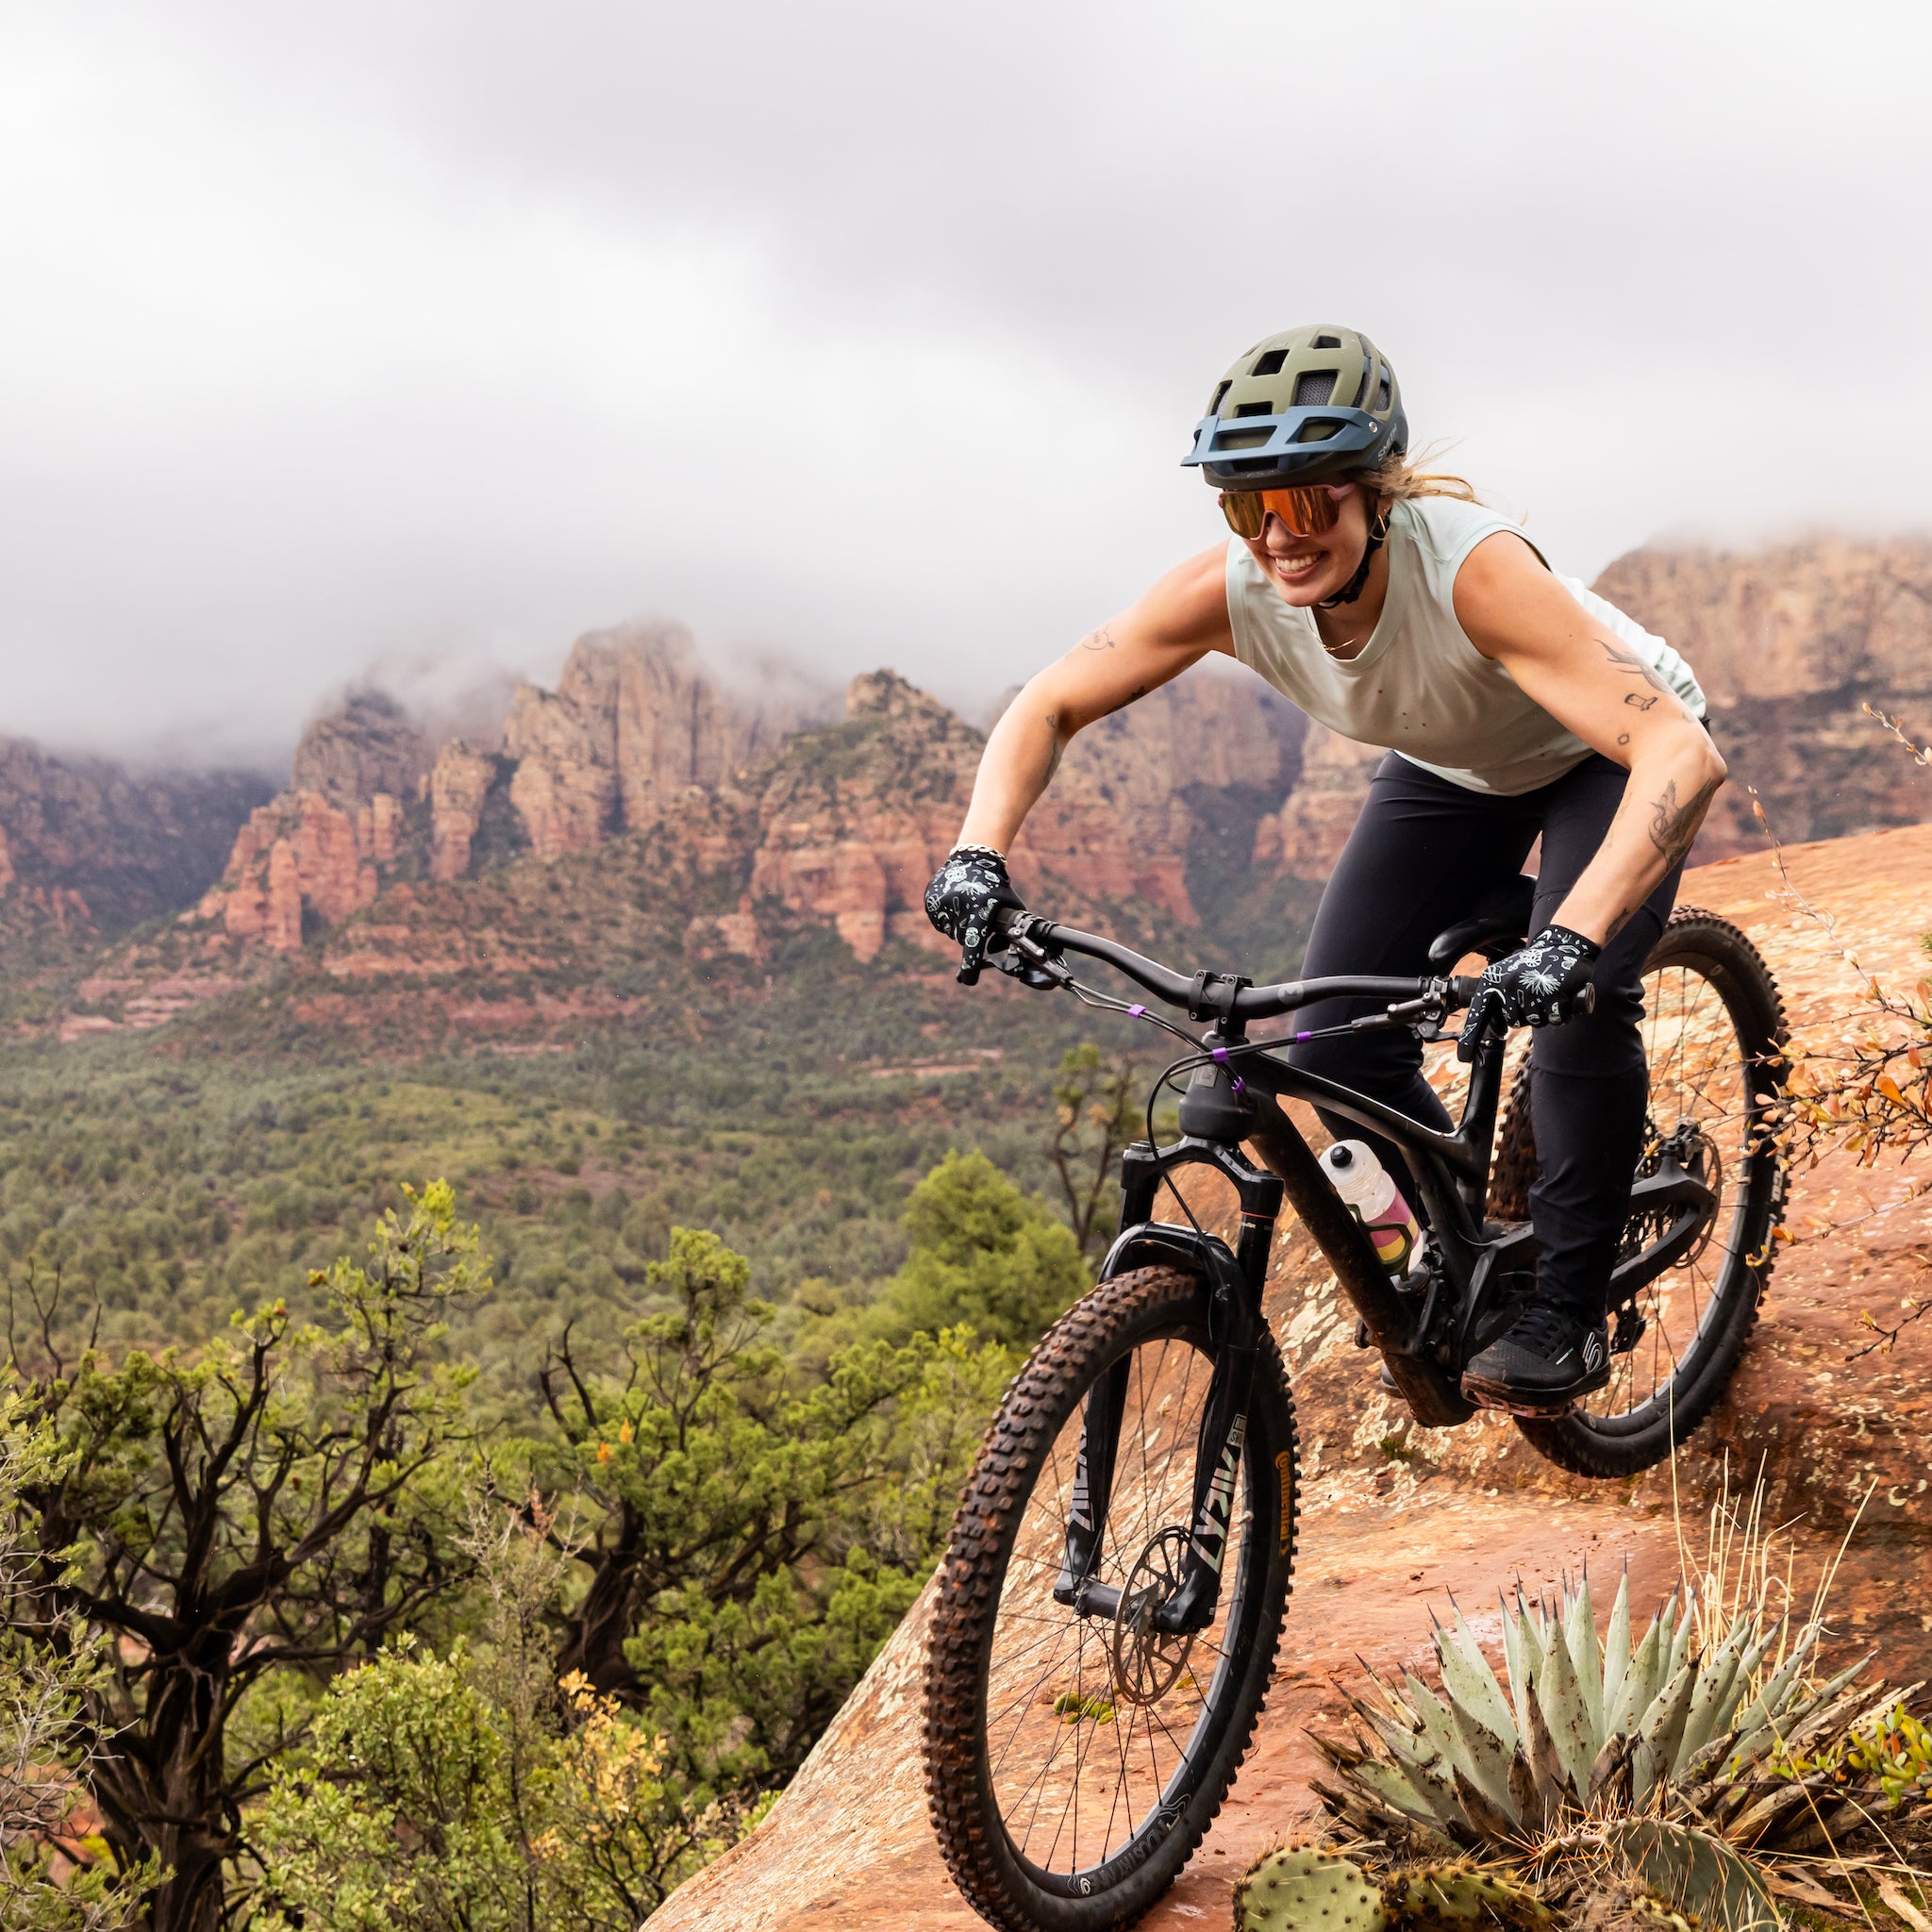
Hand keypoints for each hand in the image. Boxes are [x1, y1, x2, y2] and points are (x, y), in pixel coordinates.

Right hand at [924, 846, 1024, 984]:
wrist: (974, 858)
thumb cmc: (997, 887)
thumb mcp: (1010, 907)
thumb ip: (1012, 930)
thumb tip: (1020, 957)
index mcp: (980, 909)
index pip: (974, 941)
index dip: (971, 963)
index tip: (967, 980)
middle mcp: (958, 906)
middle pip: (961, 939)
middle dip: (969, 934)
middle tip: (976, 916)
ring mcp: (941, 903)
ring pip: (949, 931)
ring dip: (957, 925)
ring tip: (966, 905)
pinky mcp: (930, 900)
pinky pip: (938, 921)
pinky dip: (946, 917)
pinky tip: (955, 902)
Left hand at [1456, 923, 1599, 1061]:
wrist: (1561, 946)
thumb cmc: (1533, 965)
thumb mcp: (1506, 975)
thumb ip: (1497, 997)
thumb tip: (1494, 1028)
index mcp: (1493, 981)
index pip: (1479, 1013)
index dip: (1471, 1037)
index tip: (1463, 1056)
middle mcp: (1507, 985)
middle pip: (1514, 1021)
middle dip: (1526, 1013)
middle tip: (1534, 995)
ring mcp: (1530, 990)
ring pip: (1535, 1021)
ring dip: (1544, 1013)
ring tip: (1547, 993)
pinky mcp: (1553, 994)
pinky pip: (1554, 1018)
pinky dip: (1560, 1012)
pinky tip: (1560, 996)